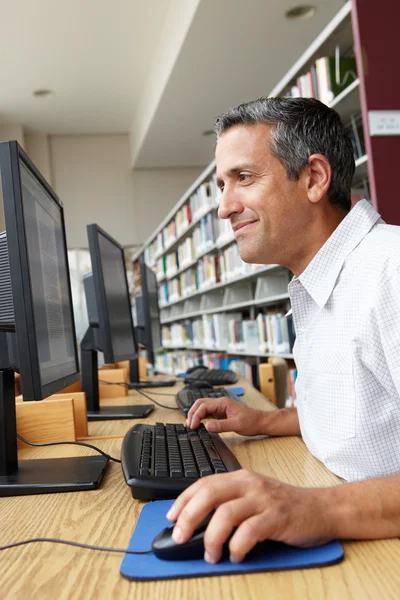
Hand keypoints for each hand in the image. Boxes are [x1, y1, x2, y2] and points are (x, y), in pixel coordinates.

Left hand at [166, 470, 334, 562]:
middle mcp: (249, 484)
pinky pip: (249, 531)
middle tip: (179, 536)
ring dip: (212, 537)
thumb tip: (198, 524)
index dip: (183, 500)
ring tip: (210, 554)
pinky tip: (235, 556)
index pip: (204, 483)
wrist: (320, 508)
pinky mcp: (277, 517)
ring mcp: (263, 499)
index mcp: (241, 477)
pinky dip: (237, 546)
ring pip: (226, 513)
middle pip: (210, 494)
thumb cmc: (284, 505)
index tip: (171, 517)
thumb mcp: (254, 496)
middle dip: (189, 516)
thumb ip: (230, 502)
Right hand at [186, 396, 266, 435]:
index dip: (196, 415)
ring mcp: (220, 407)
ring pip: (203, 407)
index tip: (192, 426)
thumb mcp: (236, 425)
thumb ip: (221, 426)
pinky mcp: (221, 413)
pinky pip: (207, 413)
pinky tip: (199, 424)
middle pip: (200, 404)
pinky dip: (201, 417)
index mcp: (223, 403)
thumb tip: (207, 426)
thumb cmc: (251, 422)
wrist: (259, 422)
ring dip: (195, 415)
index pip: (204, 406)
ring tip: (191, 425)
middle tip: (189, 425)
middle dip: (192, 413)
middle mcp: (220, 403)